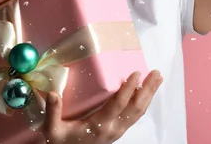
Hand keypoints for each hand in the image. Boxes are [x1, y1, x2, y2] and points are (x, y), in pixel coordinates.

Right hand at [42, 70, 162, 142]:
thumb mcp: (53, 131)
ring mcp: (118, 131)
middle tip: (156, 73)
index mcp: (99, 127)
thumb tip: (53, 93)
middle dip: (147, 90)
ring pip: (138, 112)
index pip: (118, 105)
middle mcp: (113, 129)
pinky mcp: (119, 130)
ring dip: (149, 94)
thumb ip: (53, 112)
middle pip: (135, 108)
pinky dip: (144, 102)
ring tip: (157, 78)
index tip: (136, 74)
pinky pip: (135, 116)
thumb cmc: (61, 142)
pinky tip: (146, 92)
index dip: (128, 89)